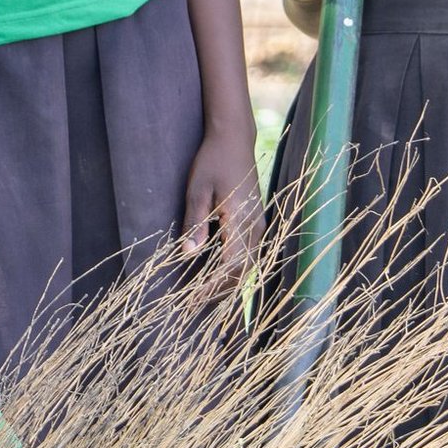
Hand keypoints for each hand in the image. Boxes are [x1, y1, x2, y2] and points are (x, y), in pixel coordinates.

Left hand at [179, 125, 263, 291]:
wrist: (233, 140)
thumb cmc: (212, 162)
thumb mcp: (197, 190)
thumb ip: (195, 223)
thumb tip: (188, 254)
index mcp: (241, 222)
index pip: (228, 267)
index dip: (211, 287)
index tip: (192, 300)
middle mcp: (255, 228)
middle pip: (242, 272)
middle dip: (220, 292)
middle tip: (196, 306)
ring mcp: (259, 225)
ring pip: (248, 266)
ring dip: (229, 282)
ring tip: (206, 297)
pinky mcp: (257, 222)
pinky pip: (250, 254)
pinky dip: (235, 269)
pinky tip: (218, 273)